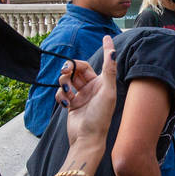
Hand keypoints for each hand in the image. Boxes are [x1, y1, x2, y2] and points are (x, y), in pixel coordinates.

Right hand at [61, 36, 116, 150]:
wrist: (86, 139)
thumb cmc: (100, 117)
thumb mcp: (107, 92)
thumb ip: (109, 71)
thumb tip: (113, 51)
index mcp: (103, 84)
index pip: (103, 62)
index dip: (105, 49)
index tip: (106, 36)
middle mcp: (93, 88)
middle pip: (79, 68)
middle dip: (71, 67)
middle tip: (66, 70)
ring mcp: (81, 95)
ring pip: (68, 79)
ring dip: (64, 80)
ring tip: (65, 88)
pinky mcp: (71, 104)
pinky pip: (62, 92)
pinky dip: (61, 94)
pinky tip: (65, 102)